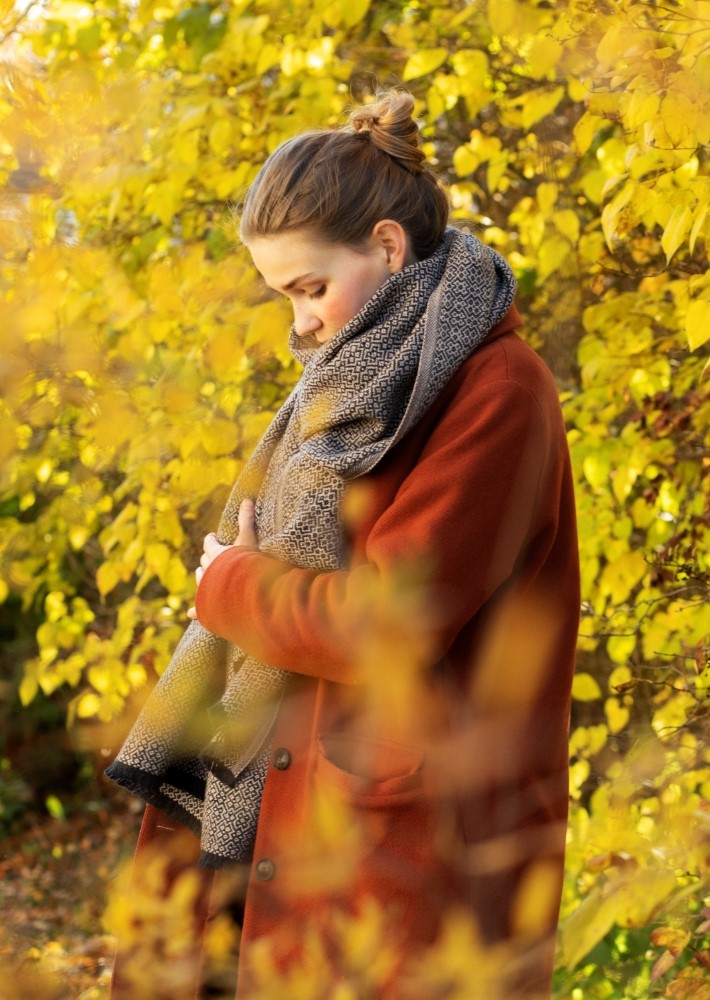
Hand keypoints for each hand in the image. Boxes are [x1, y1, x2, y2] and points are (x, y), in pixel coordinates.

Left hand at [187, 499, 256, 619]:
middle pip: (203, 561)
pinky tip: (191, 614)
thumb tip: (247, 499)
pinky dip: (197, 611)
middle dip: (207, 558)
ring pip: (200, 580)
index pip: (209, 543)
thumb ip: (247, 520)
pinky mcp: (208, 604)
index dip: (211, 539)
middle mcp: (207, 569)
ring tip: (207, 579)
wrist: (241, 589)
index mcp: (215, 553)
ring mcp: (207, 587)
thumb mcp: (248, 539)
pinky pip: (200, 609)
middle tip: (212, 557)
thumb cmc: (244, 562)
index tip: (213, 536)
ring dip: (203, 577)